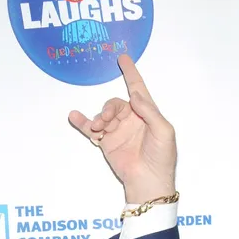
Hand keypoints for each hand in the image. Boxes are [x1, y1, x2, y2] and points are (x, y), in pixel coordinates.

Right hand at [68, 55, 176, 202]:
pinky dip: (82, 122)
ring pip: (104, 115)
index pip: (138, 89)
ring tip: (98, 128)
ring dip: (99, 118)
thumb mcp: (164, 131)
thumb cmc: (162, 158)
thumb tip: (134, 95)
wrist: (149, 181)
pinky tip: (75, 116)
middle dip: (109, 108)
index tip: (123, 57)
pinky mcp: (107, 143)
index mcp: (148, 114)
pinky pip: (91, 128)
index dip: (131, 73)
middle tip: (106, 120)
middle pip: (116, 103)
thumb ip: (150, 111)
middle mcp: (132, 120)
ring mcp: (118, 131)